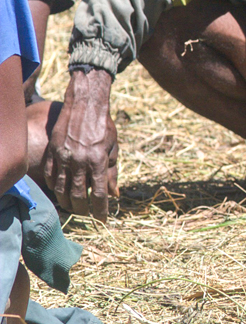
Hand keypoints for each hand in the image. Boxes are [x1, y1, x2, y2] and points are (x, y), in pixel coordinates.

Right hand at [46, 69, 118, 219]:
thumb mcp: (113, 148)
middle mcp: (80, 161)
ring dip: (67, 201)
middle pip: (78, 194)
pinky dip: (56, 187)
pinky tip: (61, 191)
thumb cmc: (104, 126)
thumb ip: (112, 171)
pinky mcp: (53, 152)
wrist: (85, 105)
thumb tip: (115, 194)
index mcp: (98, 161)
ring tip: (73, 207)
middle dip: (83, 208)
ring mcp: (64, 157)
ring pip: (62, 188)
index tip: (102, 218)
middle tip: (86, 213)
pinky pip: (52, 175)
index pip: (100, 193)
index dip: (101, 209)